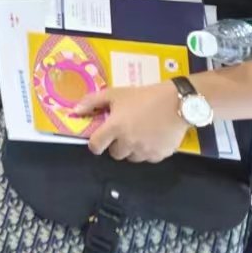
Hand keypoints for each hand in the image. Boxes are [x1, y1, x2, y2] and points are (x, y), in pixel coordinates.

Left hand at [72, 83, 188, 161]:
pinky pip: (148, 158)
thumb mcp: (115, 94)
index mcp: (115, 128)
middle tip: (123, 132)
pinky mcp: (160, 155)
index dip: (95, 144)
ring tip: (138, 134)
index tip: (99, 139)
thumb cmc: (143, 96)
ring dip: (131, 149)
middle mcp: (128, 143)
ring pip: (131, 158)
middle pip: (115, 154)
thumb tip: (75, 111)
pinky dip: (147, 151)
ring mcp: (145, 151)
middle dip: (115, 145)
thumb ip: (92, 102)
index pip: (96, 146)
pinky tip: (151, 137)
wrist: (176, 103)